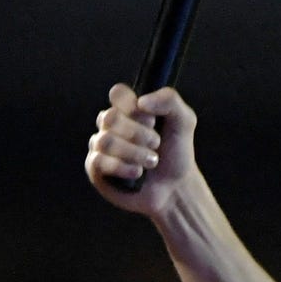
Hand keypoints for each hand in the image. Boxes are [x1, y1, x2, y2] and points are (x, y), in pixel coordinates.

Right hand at [85, 84, 197, 213]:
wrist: (175, 187)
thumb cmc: (177, 153)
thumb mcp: (184, 121)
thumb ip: (169, 100)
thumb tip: (141, 102)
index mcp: (127, 109)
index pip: (117, 94)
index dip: (133, 106)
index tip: (152, 120)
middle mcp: (110, 125)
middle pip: (110, 117)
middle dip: (139, 133)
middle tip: (156, 143)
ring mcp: (100, 146)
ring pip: (106, 141)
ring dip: (135, 153)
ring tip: (152, 161)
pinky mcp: (96, 168)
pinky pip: (99, 161)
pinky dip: (123, 167)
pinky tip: (138, 172)